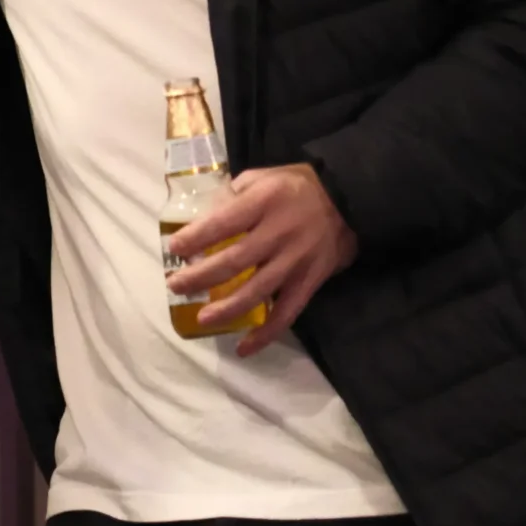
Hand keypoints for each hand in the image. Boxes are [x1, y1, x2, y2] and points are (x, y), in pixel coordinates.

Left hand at [166, 161, 358, 356]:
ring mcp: (297, 261)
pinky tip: (244, 348)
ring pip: (258, 290)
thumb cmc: (295, 186)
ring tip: (202, 318)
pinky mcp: (311, 281)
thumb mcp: (260, 177)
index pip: (223, 223)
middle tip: (176, 286)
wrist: (350, 200)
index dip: (197, 237)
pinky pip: (288, 313)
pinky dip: (266, 333)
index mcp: (264, 202)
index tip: (175, 248)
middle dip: (201, 276)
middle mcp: (280, 233)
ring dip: (228, 308)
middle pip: (236, 260)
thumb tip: (200, 221)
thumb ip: (231, 196)